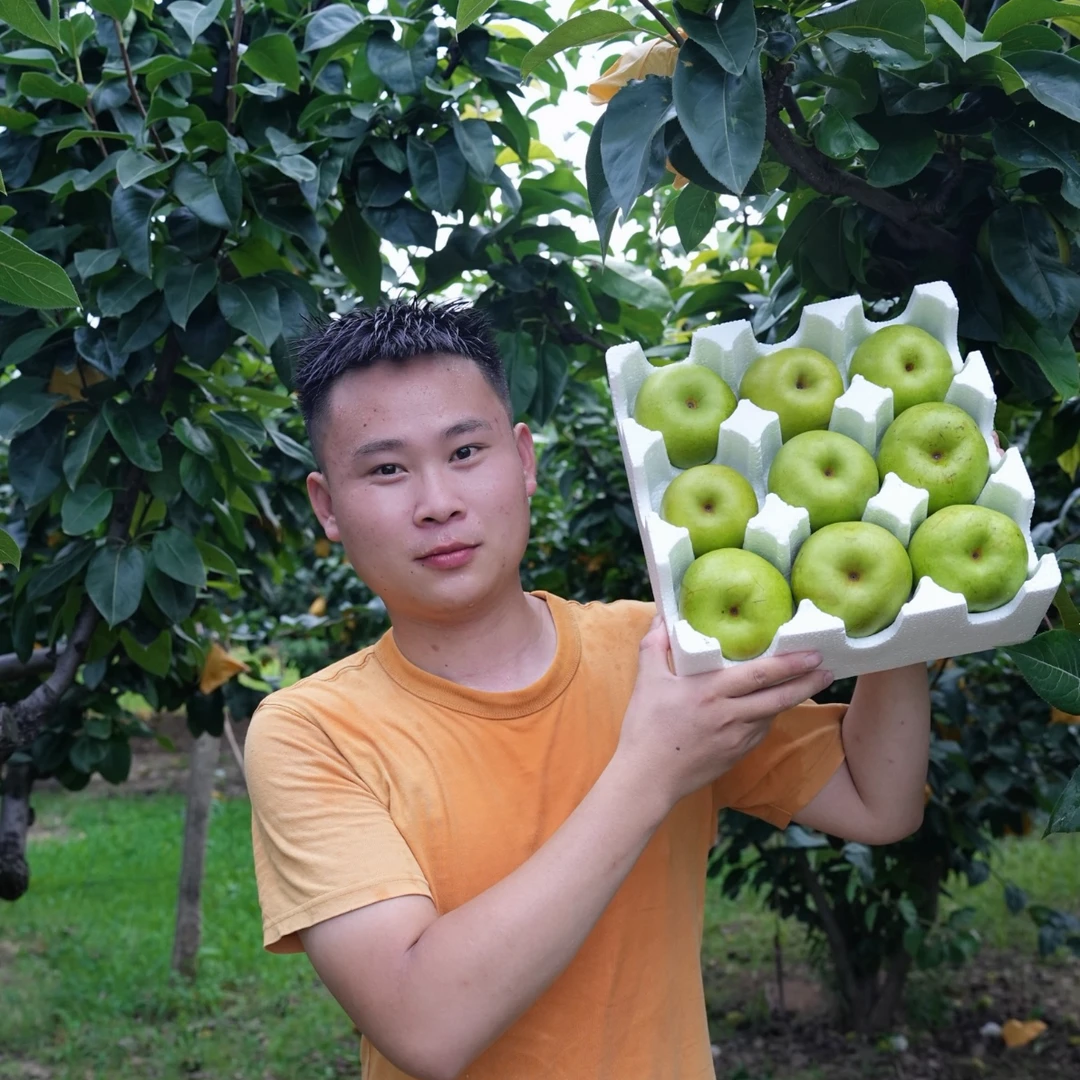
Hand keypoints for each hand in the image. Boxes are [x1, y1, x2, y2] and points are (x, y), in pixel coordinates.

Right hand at [614, 617, 833, 809]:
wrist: (647, 778)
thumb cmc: (645, 728)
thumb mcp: (647, 681)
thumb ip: (656, 645)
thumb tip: (661, 617)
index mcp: (711, 691)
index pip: (760, 673)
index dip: (790, 662)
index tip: (813, 652)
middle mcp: (730, 714)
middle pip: (779, 696)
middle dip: (807, 681)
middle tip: (828, 668)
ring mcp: (736, 738)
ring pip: (773, 714)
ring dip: (794, 699)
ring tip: (811, 684)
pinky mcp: (736, 755)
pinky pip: (760, 731)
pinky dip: (770, 717)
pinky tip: (773, 708)